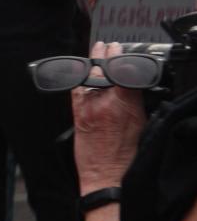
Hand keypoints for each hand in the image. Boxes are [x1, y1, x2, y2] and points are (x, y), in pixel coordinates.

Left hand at [72, 41, 146, 191]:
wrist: (106, 175)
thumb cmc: (127, 155)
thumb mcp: (143, 124)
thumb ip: (138, 102)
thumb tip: (136, 86)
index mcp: (126, 104)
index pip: (123, 71)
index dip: (120, 56)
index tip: (119, 47)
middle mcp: (105, 102)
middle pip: (104, 70)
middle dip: (104, 54)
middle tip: (106, 44)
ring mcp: (88, 107)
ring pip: (89, 77)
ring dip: (92, 63)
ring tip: (95, 51)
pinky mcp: (77, 114)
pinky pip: (76, 90)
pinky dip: (79, 79)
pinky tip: (80, 71)